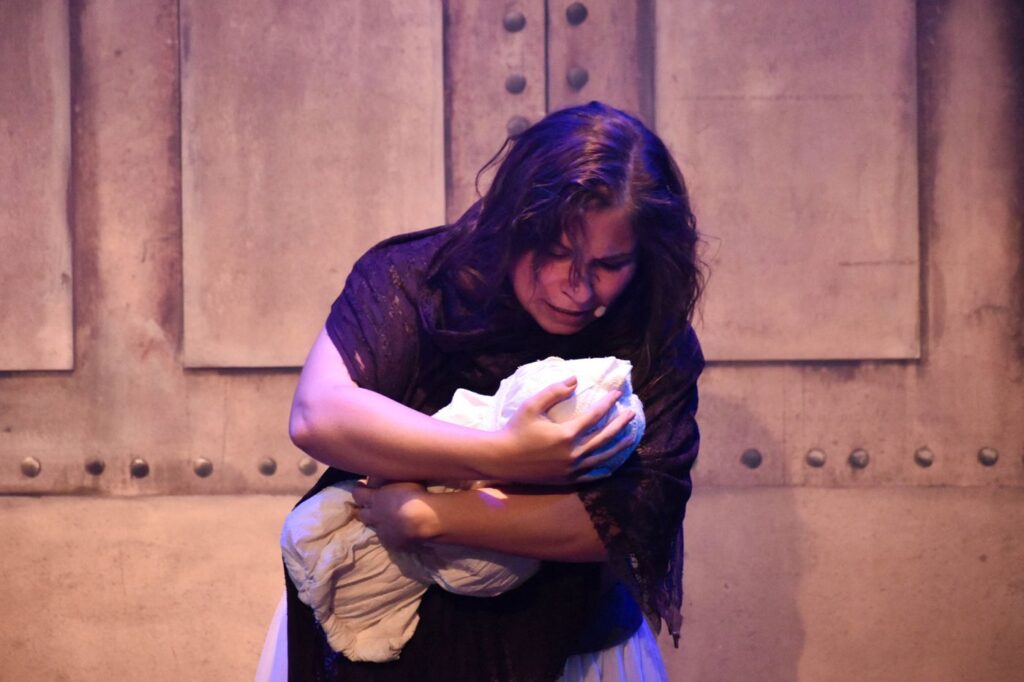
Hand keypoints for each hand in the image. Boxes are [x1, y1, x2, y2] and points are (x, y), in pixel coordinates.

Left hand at [352, 481, 438, 548]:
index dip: (358, 489)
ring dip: (376, 524)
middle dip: (361, 510)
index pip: (358, 494)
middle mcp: (374, 516)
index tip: (360, 485)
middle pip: (361, 514)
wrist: (424, 519)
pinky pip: (389, 540)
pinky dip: (392, 536)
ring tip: (383, 521)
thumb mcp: (402, 480)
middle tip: (365, 506)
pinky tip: (399, 533)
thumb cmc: (414, 494)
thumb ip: (392, 481)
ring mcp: (382, 532)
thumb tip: (389, 475)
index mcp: (375, 498)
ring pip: (373, 528)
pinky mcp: (392, 544)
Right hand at [491, 376, 635, 483]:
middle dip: (620, 423)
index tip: (617, 394)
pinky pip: (592, 475)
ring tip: (630, 437)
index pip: (595, 415)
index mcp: (566, 434)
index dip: (608, 403)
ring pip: (602, 457)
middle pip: (605, 436)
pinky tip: (612, 464)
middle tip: (632, 413)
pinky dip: (604, 469)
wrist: (501, 459)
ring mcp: (571, 469)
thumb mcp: (532, 405)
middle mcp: (573, 453)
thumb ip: (554, 391)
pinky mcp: (566, 479)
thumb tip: (575, 380)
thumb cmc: (515, 429)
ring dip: (618, 445)